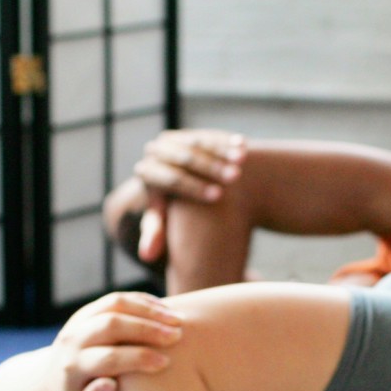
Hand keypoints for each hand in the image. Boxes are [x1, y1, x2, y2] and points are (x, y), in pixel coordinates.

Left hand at [46, 292, 183, 390]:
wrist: (55, 375)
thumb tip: (109, 385)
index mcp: (72, 365)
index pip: (108, 358)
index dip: (138, 359)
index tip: (165, 363)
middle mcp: (73, 337)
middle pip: (111, 324)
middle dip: (147, 329)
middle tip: (177, 336)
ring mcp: (80, 319)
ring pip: (115, 304)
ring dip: (149, 310)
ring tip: (179, 320)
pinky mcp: (90, 309)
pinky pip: (118, 298)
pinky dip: (144, 302)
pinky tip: (168, 312)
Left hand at [131, 129, 247, 263]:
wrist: (180, 185)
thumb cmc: (173, 212)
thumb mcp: (165, 221)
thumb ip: (156, 234)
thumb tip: (145, 256)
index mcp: (147, 172)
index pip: (170, 178)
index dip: (194, 187)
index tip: (218, 198)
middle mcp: (156, 151)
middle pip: (185, 158)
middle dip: (211, 168)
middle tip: (235, 178)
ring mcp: (174, 139)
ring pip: (198, 143)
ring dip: (222, 151)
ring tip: (243, 162)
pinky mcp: (190, 133)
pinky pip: (209, 134)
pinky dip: (226, 140)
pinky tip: (244, 146)